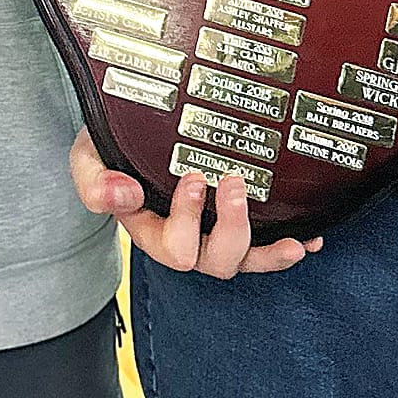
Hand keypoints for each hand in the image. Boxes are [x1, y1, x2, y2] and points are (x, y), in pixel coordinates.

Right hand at [70, 127, 323, 278]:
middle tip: (233, 183)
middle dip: (229, 227)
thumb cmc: (108, 152)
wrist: (126, 136)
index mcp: (149, 229)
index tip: (192, 178)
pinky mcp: (235, 223)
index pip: (171, 245)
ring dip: (268, 253)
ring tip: (291, 239)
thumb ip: (95, 182)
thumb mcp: (88, 159)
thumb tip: (125, 196)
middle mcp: (184, 238)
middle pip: (212, 261)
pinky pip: (262, 249)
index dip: (185, 220)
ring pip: (241, 260)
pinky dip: (285, 249)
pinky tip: (309, 240)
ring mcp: (212, 233)